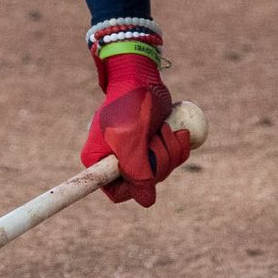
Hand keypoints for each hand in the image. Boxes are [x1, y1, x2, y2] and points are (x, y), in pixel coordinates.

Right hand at [82, 47, 191, 207]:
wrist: (141, 76)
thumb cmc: (130, 102)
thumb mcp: (131, 137)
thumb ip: (136, 168)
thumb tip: (147, 201)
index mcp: (98, 161)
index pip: (116, 191)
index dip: (132, 187)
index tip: (142, 168)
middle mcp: (115, 161)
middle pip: (145, 183)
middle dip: (159, 160)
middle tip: (155, 137)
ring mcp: (136, 155)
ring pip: (162, 172)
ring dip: (170, 150)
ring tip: (164, 128)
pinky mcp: (153, 147)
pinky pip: (173, 160)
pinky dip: (178, 146)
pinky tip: (176, 130)